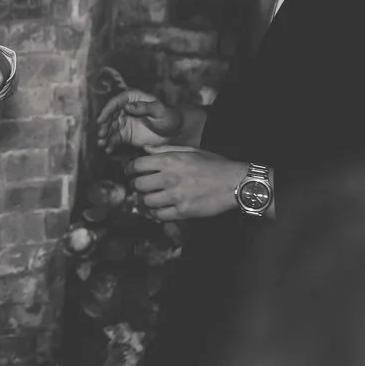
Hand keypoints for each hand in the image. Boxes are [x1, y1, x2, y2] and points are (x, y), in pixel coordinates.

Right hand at [98, 87, 186, 150]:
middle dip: (104, 125)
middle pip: (110, 115)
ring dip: (104, 135)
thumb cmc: (169, 117)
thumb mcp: (160, 110)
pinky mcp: (125, 134)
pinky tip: (108, 149)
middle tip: (101, 134)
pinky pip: (114, 138)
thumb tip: (128, 106)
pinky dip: (110, 144)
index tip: (101, 120)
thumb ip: (145, 107)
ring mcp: (124, 122)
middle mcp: (125, 109)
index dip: (107, 110)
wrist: (174, 132)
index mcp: (133, 98)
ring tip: (102, 143)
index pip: (116, 102)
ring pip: (110, 128)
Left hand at [128, 146, 246, 221]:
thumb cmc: (215, 165)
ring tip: (151, 198)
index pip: (137, 165)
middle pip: (138, 185)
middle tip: (139, 187)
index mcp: (170, 160)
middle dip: (136, 186)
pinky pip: (159, 215)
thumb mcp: (191, 150)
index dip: (129, 169)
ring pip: (146, 201)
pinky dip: (156, 213)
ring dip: (146, 200)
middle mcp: (169, 177)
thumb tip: (145, 150)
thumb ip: (165, 150)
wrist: (234, 182)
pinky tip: (160, 209)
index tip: (130, 172)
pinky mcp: (183, 211)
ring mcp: (175, 195)